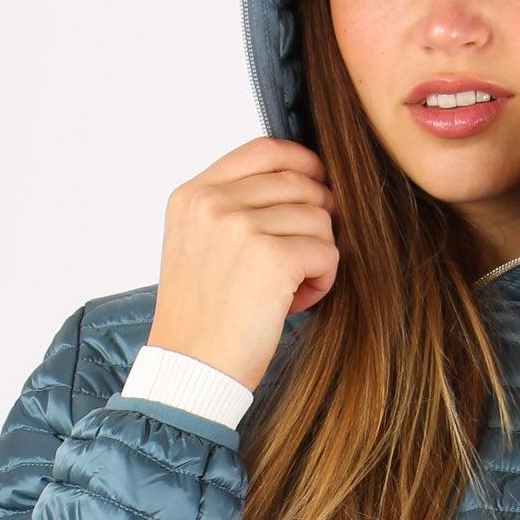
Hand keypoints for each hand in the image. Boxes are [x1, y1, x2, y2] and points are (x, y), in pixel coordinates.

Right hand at [148, 137, 338, 392]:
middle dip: (313, 221)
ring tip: (288, 289)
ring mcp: (241, 227)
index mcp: (193, 195)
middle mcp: (213, 203)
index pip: (263, 150)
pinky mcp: (273, 258)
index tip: (318, 180)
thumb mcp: (199, 245)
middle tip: (299, 260)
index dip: (302, 161)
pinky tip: (295, 302)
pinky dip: (322, 280)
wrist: (192, 369)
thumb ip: (234, 207)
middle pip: (300, 184)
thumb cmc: (201, 318)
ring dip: (316, 256)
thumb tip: (303, 183)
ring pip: (319, 218)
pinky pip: (327, 252)